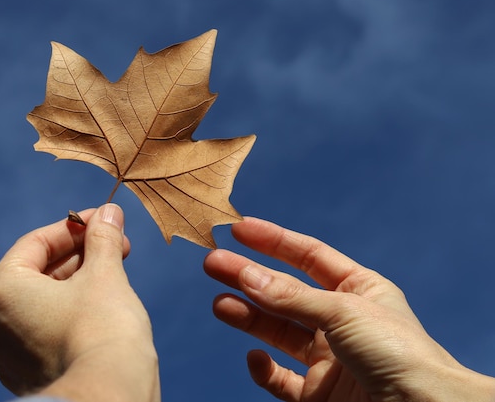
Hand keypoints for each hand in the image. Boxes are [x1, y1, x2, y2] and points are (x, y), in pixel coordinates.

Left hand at [0, 204, 159, 401]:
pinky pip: (43, 330)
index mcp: (0, 291)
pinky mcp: (24, 375)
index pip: (36, 243)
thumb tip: (109, 212)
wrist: (108, 395)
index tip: (102, 220)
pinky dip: (68, 312)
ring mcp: (5, 355)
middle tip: (114, 244)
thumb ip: (102, 238)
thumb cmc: (103, 330)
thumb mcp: (105, 274)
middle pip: (38, 272)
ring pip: (42, 302)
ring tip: (113, 271)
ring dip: (76, 281)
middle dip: (79, 255)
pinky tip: (99, 304)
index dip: (74, 227)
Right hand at [204, 217, 494, 401]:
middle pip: (285, 293)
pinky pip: (282, 379)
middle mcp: (341, 321)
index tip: (240, 228)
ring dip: (248, 316)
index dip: (274, 240)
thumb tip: (245, 275)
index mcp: (359, 289)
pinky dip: (264, 370)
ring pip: (278, 332)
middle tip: (213, 263)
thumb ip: (290, 297)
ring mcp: (329, 358)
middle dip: (249, 277)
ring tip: (219, 303)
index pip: (308, 256)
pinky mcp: (318, 394)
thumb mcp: (342, 311)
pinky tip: (255, 358)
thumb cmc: (400, 354)